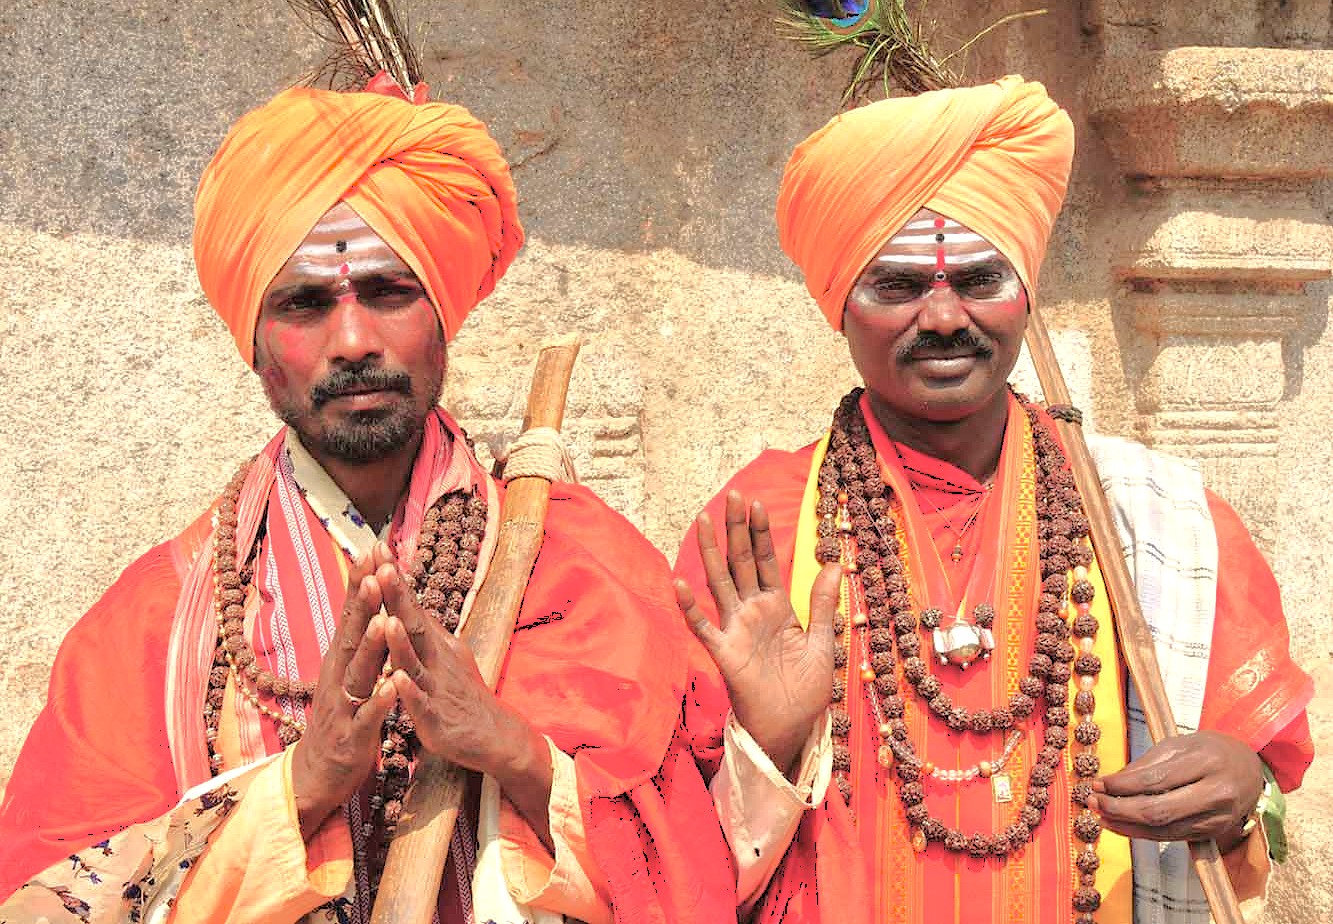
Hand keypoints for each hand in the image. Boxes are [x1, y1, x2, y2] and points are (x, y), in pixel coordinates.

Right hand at [291, 546, 396, 839]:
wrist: (318, 774)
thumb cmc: (342, 716)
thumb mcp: (348, 673)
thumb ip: (358, 639)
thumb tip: (367, 599)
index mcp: (340, 660)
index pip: (352, 614)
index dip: (361, 582)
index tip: (371, 548)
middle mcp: (337, 677)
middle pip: (350, 634)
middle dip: (362, 603)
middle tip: (373, 570)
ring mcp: (343, 706)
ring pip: (357, 672)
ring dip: (369, 647)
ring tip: (382, 621)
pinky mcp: (352, 736)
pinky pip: (368, 716)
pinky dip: (379, 700)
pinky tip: (392, 686)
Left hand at [374, 555, 553, 846]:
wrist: (493, 736)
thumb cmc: (463, 695)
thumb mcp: (447, 656)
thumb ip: (426, 631)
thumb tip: (407, 601)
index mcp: (437, 645)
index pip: (412, 606)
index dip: (394, 580)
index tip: (378, 548)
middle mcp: (438, 659)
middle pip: (415, 624)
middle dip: (397, 597)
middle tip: (382, 567)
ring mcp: (437, 688)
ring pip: (417, 662)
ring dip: (401, 641)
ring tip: (387, 619)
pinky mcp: (436, 719)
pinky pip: (421, 704)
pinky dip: (410, 691)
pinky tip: (399, 680)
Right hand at [675, 491, 841, 774]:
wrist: (790, 729)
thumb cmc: (804, 690)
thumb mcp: (823, 643)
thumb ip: (823, 605)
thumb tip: (835, 564)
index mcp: (777, 608)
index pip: (766, 562)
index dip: (761, 533)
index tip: (756, 503)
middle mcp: (752, 612)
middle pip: (741, 562)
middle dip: (737, 529)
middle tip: (733, 495)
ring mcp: (736, 629)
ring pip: (720, 583)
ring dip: (711, 552)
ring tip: (702, 520)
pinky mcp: (725, 652)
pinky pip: (703, 626)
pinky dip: (691, 607)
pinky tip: (680, 583)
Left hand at [1089, 730, 1262, 850]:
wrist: (1250, 769)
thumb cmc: (1209, 751)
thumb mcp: (1179, 745)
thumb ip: (1145, 764)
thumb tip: (1111, 782)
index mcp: (1207, 763)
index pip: (1155, 780)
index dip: (1122, 785)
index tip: (1097, 784)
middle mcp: (1216, 794)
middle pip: (1159, 811)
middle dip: (1119, 809)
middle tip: (1093, 802)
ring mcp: (1217, 818)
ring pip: (1164, 830)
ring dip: (1126, 826)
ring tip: (1100, 815)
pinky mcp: (1213, 833)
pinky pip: (1171, 837)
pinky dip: (1142, 834)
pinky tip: (1120, 826)